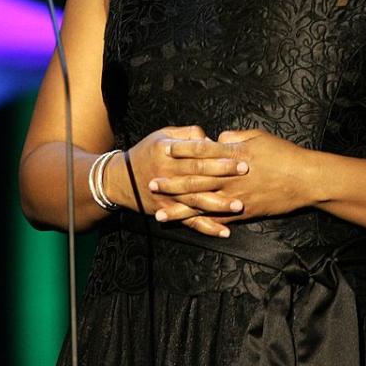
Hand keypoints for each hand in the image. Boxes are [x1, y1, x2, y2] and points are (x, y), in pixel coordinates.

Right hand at [102, 125, 247, 226]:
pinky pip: (189, 221)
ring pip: (196, 200)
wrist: (121, 178)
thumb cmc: (146, 153)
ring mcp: (167, 195)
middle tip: (245, 174)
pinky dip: (206, 227)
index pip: (197, 151)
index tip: (238, 155)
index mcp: (167, 151)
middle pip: (198, 174)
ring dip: (218, 204)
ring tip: (238, 205)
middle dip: (223, 174)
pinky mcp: (167, 210)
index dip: (218, 153)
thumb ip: (187, 134)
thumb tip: (210, 139)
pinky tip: (224, 231)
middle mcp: (167, 172)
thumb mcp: (162, 135)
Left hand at [148, 129, 315, 235]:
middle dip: (171, 184)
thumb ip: (234, 136)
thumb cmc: (284, 154)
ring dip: (179, 210)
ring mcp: (236, 196)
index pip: (201, 152)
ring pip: (202, 204)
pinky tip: (188, 228)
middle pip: (194, 180)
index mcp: (232, 155)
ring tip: (160, 214)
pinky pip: (219, 219)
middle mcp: (230, 177)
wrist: (306, 180)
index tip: (164, 150)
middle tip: (151, 185)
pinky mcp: (244, 212)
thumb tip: (218, 137)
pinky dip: (203, 224)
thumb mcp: (259, 136)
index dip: (181, 151)